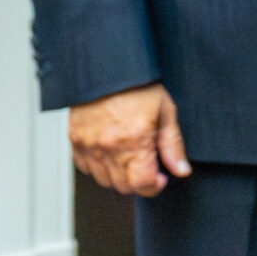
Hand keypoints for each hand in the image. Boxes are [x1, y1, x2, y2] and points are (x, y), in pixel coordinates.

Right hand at [69, 83, 190, 197]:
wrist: (105, 68)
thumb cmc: (136, 85)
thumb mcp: (165, 111)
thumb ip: (173, 144)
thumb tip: (181, 169)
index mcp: (133, 141)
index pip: (142, 184)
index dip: (155, 186)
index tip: (161, 177)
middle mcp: (108, 148)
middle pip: (123, 187)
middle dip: (139, 181)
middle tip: (148, 164)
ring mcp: (88, 147)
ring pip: (104, 181)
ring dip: (119, 175)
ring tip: (131, 156)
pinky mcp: (75, 143)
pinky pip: (86, 169)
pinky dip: (100, 167)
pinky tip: (112, 152)